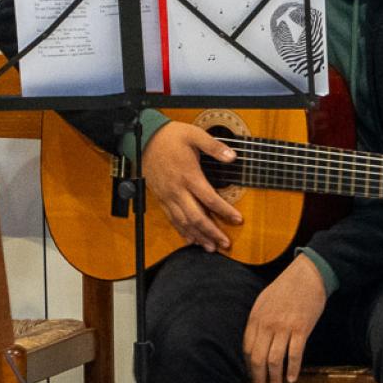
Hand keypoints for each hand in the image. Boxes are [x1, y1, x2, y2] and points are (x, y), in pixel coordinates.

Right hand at [141, 121, 242, 251]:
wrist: (145, 139)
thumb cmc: (171, 137)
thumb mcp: (195, 135)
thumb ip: (214, 147)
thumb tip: (232, 156)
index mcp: (189, 176)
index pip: (210, 199)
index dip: (225, 211)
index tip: (238, 220)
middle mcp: (178, 190)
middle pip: (196, 217)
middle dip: (212, 233)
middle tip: (224, 244)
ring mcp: (168, 196)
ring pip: (183, 222)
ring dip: (197, 236)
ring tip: (210, 247)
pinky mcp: (161, 198)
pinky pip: (171, 219)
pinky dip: (181, 231)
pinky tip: (190, 239)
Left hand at [243, 256, 327, 382]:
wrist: (308, 275)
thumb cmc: (286, 287)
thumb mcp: (264, 301)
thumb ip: (258, 321)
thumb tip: (255, 341)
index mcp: (256, 318)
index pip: (247, 348)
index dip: (248, 365)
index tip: (251, 375)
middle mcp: (267, 324)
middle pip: (258, 358)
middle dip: (258, 377)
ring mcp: (284, 327)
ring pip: (275, 360)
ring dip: (275, 376)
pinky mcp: (301, 329)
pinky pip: (295, 355)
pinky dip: (293, 369)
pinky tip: (292, 378)